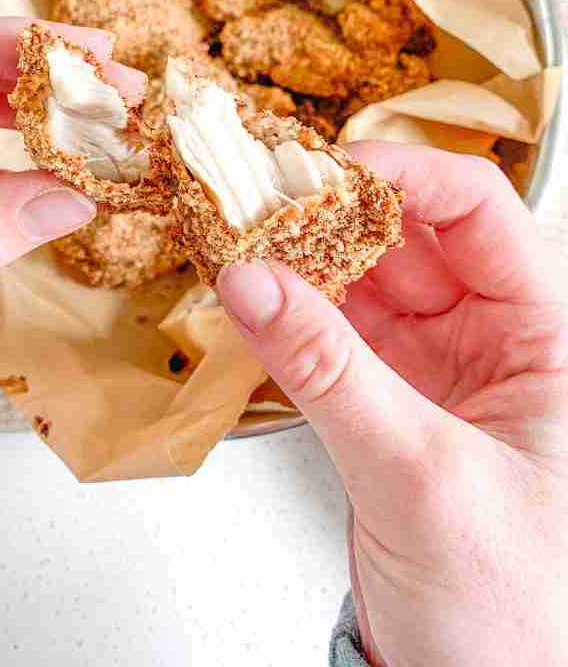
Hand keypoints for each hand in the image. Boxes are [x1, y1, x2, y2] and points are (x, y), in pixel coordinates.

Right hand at [217, 143, 567, 666]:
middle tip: (260, 203)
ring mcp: (440, 366)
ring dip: (304, 260)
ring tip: (241, 244)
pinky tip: (255, 299)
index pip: (478, 212)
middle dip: (334, 214)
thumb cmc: (516, 609)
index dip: (403, 174)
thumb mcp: (418, 475)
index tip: (325, 170)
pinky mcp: (393, 396)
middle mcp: (496, 338)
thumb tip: (255, 282)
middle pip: (410, 235)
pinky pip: (338, 331)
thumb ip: (327, 371)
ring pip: (366, 279)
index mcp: (547, 337)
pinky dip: (294, 313)